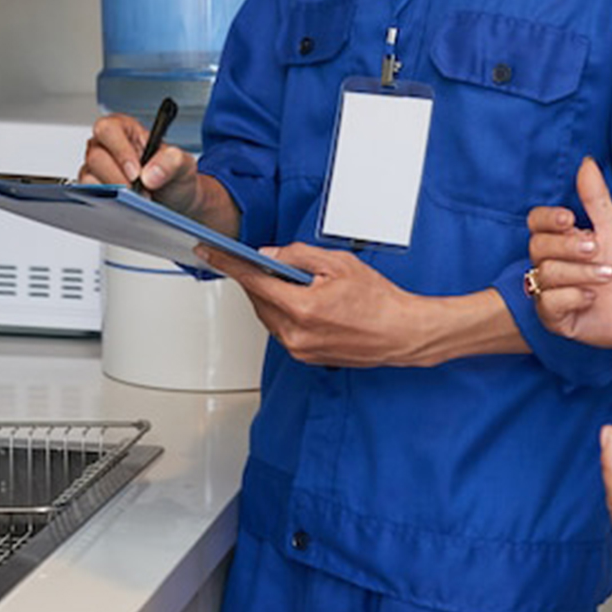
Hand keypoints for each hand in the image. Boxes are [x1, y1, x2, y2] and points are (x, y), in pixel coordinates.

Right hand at [78, 112, 201, 217]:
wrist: (175, 201)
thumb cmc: (174, 176)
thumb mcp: (183, 164)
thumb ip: (173, 161)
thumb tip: (150, 174)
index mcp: (126, 129)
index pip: (109, 129)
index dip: (120, 151)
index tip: (136, 173)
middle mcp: (107, 145)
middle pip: (96, 156)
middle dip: (118, 178)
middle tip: (139, 192)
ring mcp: (97, 168)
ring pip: (89, 177)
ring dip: (114, 192)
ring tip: (138, 199)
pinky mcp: (93, 188)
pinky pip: (89, 194)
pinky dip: (108, 202)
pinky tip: (126, 206)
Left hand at [198, 242, 440, 367]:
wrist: (401, 333)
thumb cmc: (379, 300)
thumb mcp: (338, 263)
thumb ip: (298, 256)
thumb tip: (269, 257)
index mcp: (302, 308)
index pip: (253, 281)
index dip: (228, 264)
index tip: (209, 253)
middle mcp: (296, 334)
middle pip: (258, 300)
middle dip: (257, 279)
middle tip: (266, 262)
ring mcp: (300, 349)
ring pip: (268, 316)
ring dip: (270, 296)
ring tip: (289, 280)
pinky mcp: (305, 357)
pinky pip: (281, 330)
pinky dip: (283, 312)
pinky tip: (299, 300)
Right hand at [526, 157, 611, 349]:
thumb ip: (595, 197)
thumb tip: (587, 161)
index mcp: (559, 240)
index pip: (535, 222)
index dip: (548, 219)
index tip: (570, 219)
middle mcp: (548, 264)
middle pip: (537, 247)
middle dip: (569, 247)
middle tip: (597, 249)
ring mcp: (548, 292)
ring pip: (545, 274)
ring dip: (581, 272)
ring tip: (607, 275)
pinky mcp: (553, 317)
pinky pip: (548, 303)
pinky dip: (574, 296)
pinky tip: (592, 297)